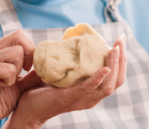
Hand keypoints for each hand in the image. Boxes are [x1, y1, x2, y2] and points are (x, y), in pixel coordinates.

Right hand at [0, 30, 36, 128]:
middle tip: (24, 72)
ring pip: (16, 52)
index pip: (18, 35)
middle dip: (28, 54)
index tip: (29, 67)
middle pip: (18, 36)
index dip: (29, 49)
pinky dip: (10, 80)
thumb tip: (48, 64)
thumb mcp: (20, 83)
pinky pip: (9, 69)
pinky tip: (2, 87)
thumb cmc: (0, 100)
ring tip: (8, 82)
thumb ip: (31, 72)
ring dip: (18, 71)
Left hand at [4, 37, 126, 127]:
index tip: (120, 41)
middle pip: (117, 81)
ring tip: (114, 49)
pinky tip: (104, 68)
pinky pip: (88, 89)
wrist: (27, 108)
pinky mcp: (70, 98)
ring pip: (107, 86)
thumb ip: (71, 63)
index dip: (121, 60)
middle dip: (122, 59)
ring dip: (114, 65)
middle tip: (121, 40)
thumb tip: (71, 40)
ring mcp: (82, 100)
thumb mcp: (63, 75)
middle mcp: (91, 99)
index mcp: (92, 93)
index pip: (116, 78)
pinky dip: (98, 79)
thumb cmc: (43, 91)